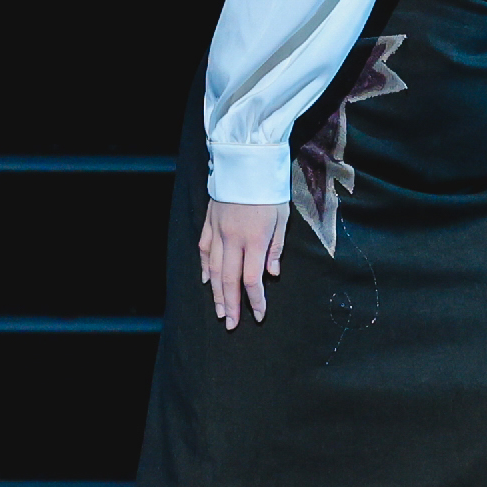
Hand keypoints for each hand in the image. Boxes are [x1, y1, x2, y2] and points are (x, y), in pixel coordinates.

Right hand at [199, 199, 288, 327]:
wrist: (247, 162)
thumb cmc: (270, 190)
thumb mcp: (282, 217)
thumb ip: (276, 248)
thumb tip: (271, 274)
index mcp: (255, 239)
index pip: (252, 279)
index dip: (255, 300)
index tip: (259, 315)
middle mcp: (233, 238)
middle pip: (230, 280)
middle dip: (230, 305)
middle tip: (230, 324)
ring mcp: (218, 231)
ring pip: (214, 269)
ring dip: (216, 293)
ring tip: (219, 311)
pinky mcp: (210, 222)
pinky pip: (204, 250)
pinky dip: (205, 267)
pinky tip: (207, 281)